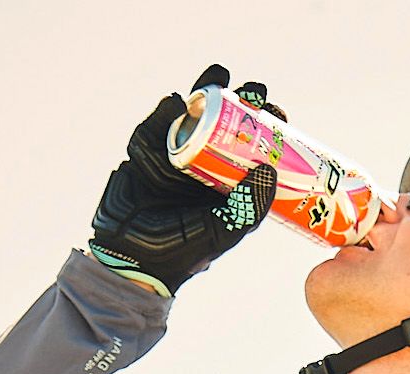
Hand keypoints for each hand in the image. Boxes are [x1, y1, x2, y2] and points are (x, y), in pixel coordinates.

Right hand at [89, 64, 280, 296]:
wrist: (131, 259)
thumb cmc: (179, 251)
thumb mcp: (222, 231)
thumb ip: (248, 208)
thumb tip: (270, 170)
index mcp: (223, 181)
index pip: (248, 148)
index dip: (263, 129)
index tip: (278, 116)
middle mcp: (200, 163)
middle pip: (223, 122)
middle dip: (239, 103)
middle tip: (254, 92)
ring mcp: (171, 155)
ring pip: (191, 116)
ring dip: (204, 93)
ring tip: (220, 78)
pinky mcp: (144, 154)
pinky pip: (154, 127)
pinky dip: (165, 113)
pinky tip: (177, 103)